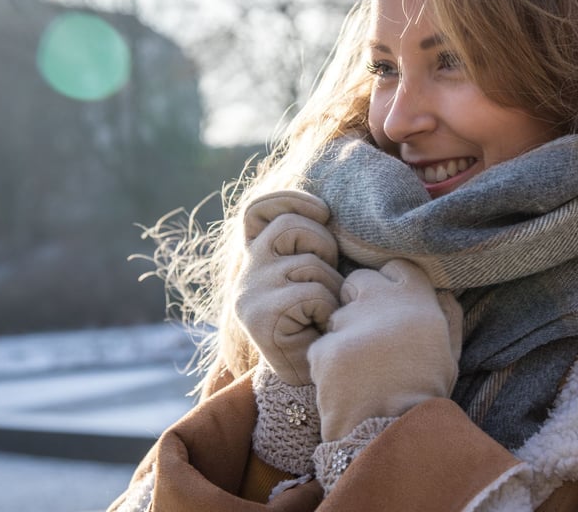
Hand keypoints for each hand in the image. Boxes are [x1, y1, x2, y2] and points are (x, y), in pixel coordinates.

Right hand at [235, 190, 343, 385]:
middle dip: (323, 245)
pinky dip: (328, 308)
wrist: (318, 377)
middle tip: (330, 278)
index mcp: (258, 259)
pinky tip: (322, 326)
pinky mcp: (260, 317)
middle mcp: (247, 273)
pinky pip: (312, 293)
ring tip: (328, 309)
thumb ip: (312, 245)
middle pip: (289, 227)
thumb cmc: (328, 322)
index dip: (290, 199)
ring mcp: (250, 294)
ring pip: (307, 261)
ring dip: (330, 283)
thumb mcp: (319, 275)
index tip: (323, 211)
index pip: (257, 211)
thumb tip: (328, 209)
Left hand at [308, 259, 462, 440]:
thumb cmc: (427, 395)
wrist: (396, 435)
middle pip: (359, 281)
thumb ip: (446, 317)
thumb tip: (443, 291)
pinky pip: (321, 349)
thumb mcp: (450, 354)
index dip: (391, 283)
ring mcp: (349, 324)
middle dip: (358, 301)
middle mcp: (383, 303)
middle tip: (369, 334)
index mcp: (418, 300)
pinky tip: (344, 385)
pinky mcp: (323, 349)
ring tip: (360, 370)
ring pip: (336, 316)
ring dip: (343, 335)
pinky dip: (328, 365)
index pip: (396, 267)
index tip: (391, 304)